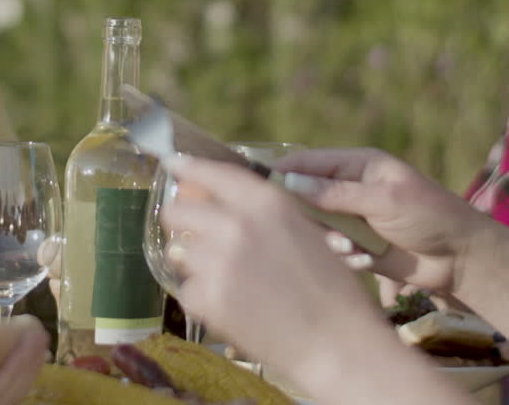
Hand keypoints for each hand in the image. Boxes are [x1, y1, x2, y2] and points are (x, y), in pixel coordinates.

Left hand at [159, 157, 385, 380]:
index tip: (173, 166)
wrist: (335, 342)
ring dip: (193, 262)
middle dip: (182, 222)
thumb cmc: (330, 286)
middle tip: (197, 236)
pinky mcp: (206, 299)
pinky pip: (186, 288)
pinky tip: (230, 304)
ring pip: (177, 252)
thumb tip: (218, 199)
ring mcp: (216, 262)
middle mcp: (234, 224)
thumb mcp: (302, 229)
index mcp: (264, 201)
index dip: (186, 167)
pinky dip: (202, 296)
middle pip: (176, 211)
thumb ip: (259, 210)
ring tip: (223, 277)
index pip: (208, 171)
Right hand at [273, 148, 489, 293]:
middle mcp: (348, 189)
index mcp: (357, 165)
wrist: (462, 259)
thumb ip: (335, 193)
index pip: (308, 162)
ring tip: (350, 249)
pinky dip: (343, 257)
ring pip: (314, 227)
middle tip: (318, 229)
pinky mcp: (355, 247)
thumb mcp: (384, 199)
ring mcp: (350, 220)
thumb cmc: (429, 216)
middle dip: (306, 215)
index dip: (281, 171)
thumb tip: (287, 181)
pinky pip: (331, 251)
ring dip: (328, 240)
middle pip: (304, 196)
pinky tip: (366, 261)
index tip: (255, 187)